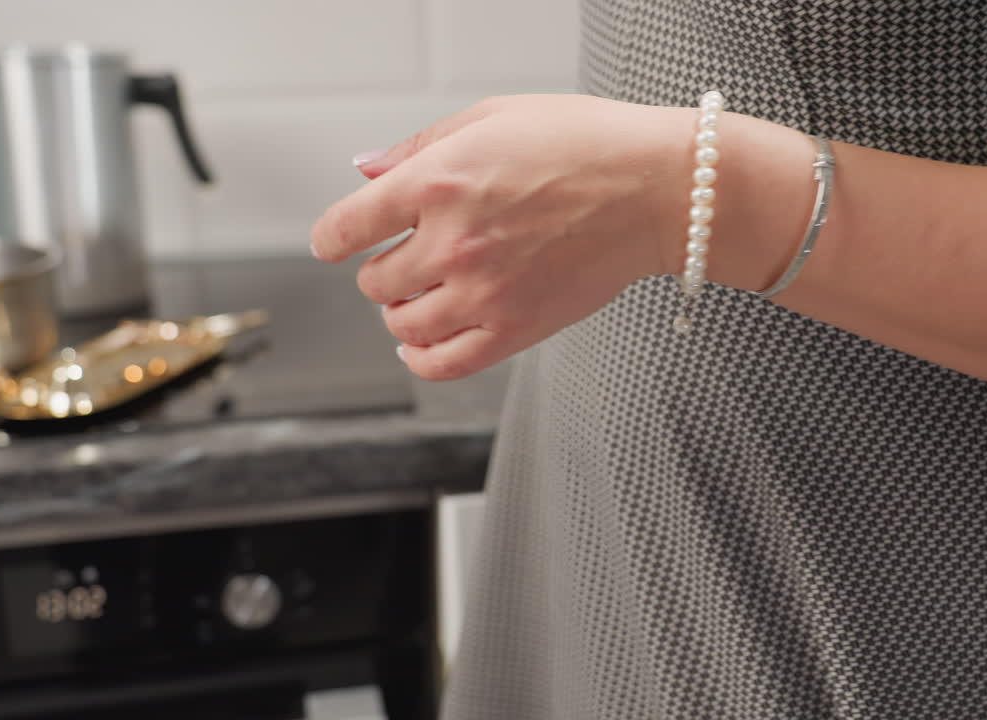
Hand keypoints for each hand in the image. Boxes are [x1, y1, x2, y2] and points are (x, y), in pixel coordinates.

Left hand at [311, 94, 697, 380]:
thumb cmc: (584, 145)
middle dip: (383, 270)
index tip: (335, 243)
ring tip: (421, 298)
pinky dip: (420, 359)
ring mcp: (483, 292)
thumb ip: (419, 147)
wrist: (654, 188)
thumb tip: (365, 172)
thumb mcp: (492, 118)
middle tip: (407, 259)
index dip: (332, 238)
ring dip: (402, 312)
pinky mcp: (515, 329)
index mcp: (437, 183)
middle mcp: (452, 243)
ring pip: (402, 325)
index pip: (345, 228)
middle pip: (374, 282)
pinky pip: (442, 364)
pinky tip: (420, 345)